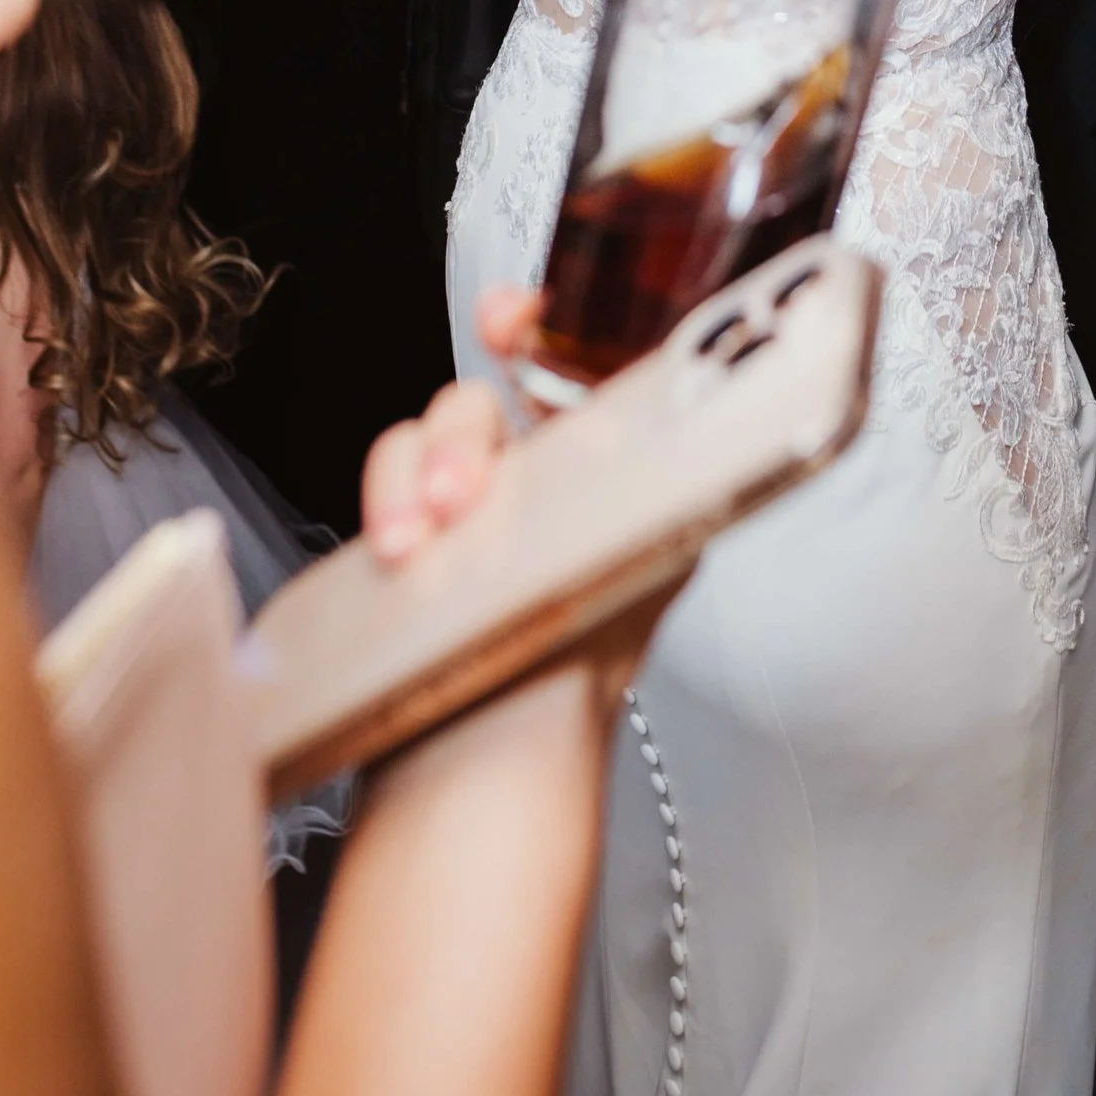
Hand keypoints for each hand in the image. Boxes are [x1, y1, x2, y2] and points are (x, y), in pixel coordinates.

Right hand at [358, 296, 668, 765]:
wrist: (500, 775)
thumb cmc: (582, 677)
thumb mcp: (652, 559)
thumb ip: (668, 478)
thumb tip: (707, 413)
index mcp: (601, 466)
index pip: (568, 364)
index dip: (539, 326)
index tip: (511, 320)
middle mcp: (530, 480)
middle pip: (481, 402)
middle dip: (462, 434)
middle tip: (465, 499)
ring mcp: (465, 514)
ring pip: (424, 439)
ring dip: (415, 473)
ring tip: (422, 541)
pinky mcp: (412, 545)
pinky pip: (389, 489)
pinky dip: (387, 502)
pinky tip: (399, 549)